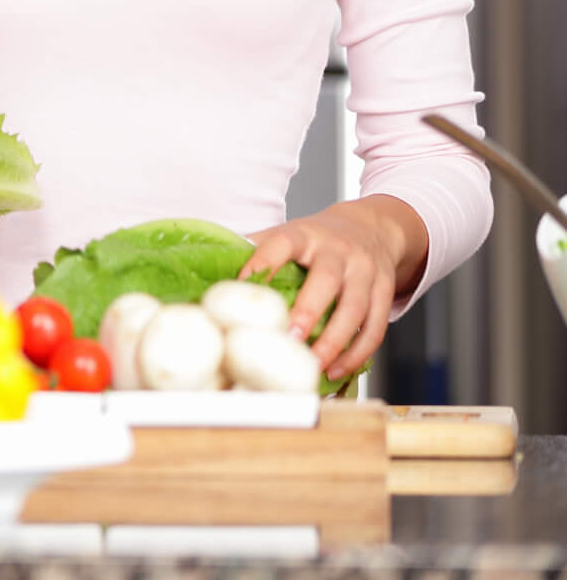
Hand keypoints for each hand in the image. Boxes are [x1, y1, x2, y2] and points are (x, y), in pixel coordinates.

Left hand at [241, 197, 426, 381]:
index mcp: (304, 234)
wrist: (372, 227)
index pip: (281, 244)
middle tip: (290, 338)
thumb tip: (212, 268)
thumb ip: (257, 250)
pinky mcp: (384, 291)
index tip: (244, 284)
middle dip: (309, 311)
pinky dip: (358, 352)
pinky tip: (338, 368)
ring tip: (314, 364)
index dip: (262, 263)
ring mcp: (364, 271)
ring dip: (336, 341)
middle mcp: (337, 251)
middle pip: (327, 280)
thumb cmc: (318, 239)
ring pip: (356, 309)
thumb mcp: (288, 234)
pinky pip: (375, 326)